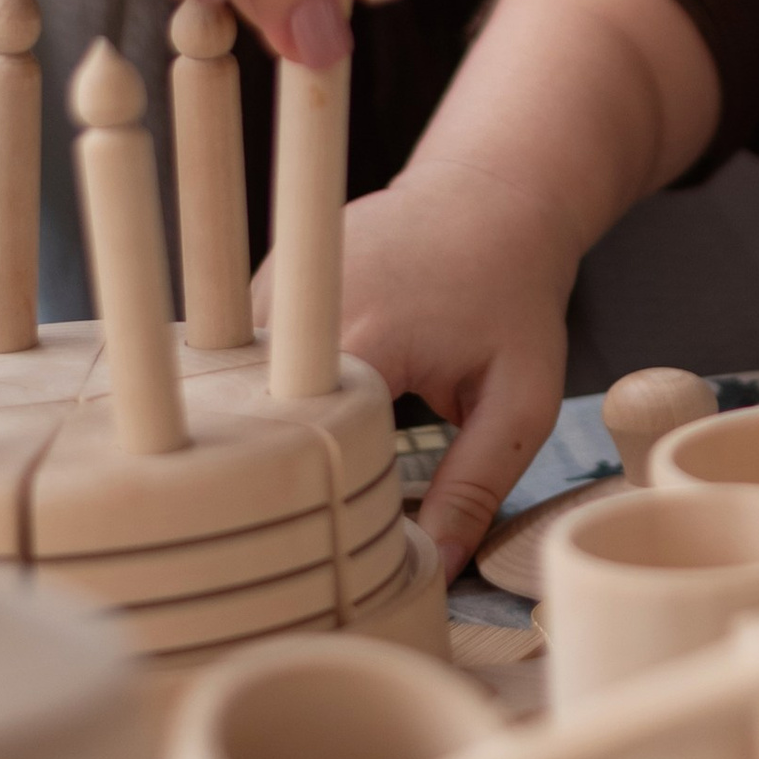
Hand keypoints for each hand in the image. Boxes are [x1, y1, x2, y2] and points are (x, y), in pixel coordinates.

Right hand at [266, 160, 576, 576]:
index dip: (318, 509)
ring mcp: (269, 287)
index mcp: (358, 337)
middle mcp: (295, 307)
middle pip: (255, 425)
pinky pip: (241, 364)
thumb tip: (435, 565)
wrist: (491, 193)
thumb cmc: (514, 293)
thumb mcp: (523, 397)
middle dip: (278, 482)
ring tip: (287, 489)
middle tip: (301, 537)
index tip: (338, 552)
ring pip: (235, 394)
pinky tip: (288, 429)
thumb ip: (477, 483)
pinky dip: (263, 398)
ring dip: (262, 438)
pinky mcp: (263, 285)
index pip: (304, 449)